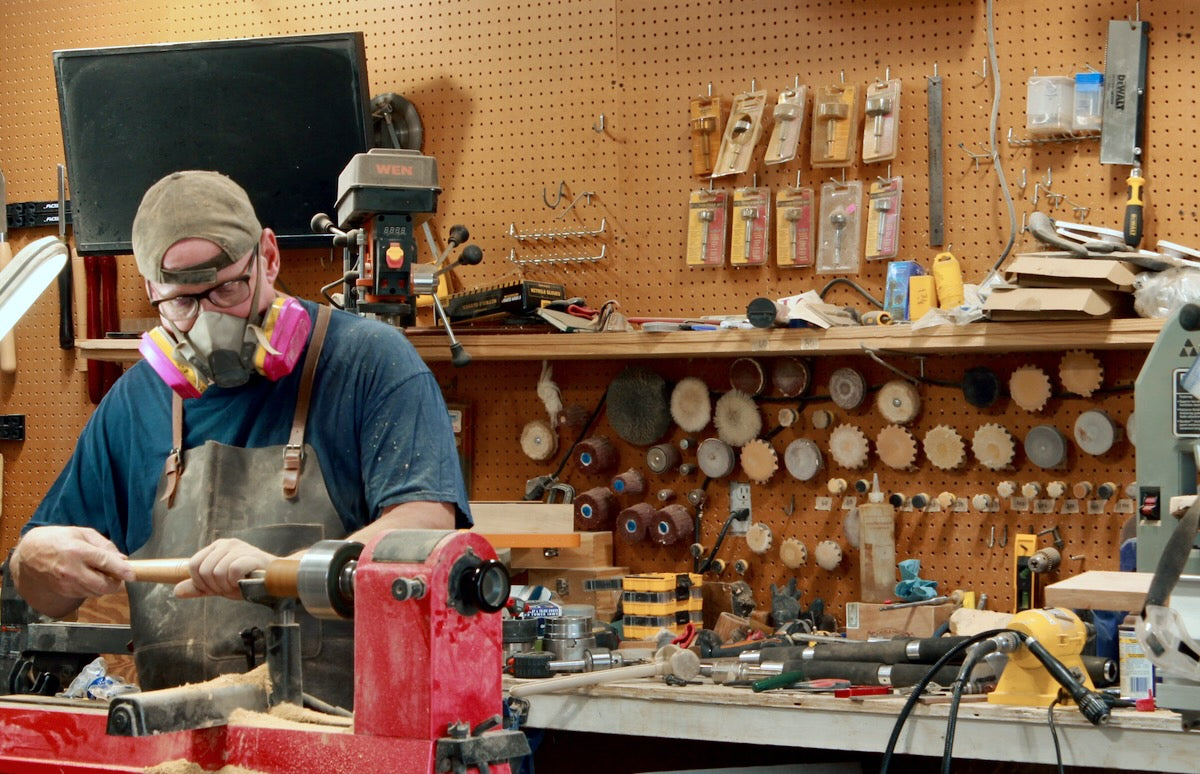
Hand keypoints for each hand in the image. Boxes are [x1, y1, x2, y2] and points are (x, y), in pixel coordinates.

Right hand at [11, 526, 133, 616]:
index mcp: (77, 551)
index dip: (122, 570)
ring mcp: (66, 584)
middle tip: (119, 575)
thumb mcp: (82, 533)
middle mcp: (72, 570)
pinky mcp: (64, 592)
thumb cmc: (57, 539)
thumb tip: (122, 559)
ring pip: (97, 592)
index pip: (105, 563)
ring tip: (100, 573)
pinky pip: (86, 594)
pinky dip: (93, 588)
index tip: (132, 574)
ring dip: (105, 586)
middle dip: (117, 583)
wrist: (29, 554)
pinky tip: (88, 577)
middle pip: (103, 586)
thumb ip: (104, 545)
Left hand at [175, 538, 277, 599]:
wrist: (274, 579)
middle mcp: (226, 544)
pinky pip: (232, 571)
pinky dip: (236, 582)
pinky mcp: (251, 555)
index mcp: (216, 548)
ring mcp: (239, 548)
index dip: (200, 582)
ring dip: (227, 586)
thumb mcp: (218, 585)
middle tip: (229, 587)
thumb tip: (176, 591)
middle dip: (215, 586)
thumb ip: (199, 587)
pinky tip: (244, 582)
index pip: (193, 565)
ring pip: (217, 572)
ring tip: (238, 585)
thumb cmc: (247, 580)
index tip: (215, 588)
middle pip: (204, 571)